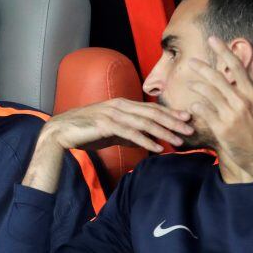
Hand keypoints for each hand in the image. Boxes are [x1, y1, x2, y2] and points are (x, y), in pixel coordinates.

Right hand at [41, 98, 192, 152]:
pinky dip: (145, 141)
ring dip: (164, 132)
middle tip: (191, 129)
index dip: (171, 113)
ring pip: (144, 122)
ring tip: (179, 141)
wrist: (61, 132)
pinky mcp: (105, 124)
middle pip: (152, 113)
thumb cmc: (86, 131)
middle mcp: (120, 105)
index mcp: (123, 104)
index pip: (151, 108)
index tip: (187, 119)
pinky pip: (130, 133)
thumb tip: (147, 141)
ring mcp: (113, 113)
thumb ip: (129, 134)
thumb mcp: (112, 131)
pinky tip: (157, 148)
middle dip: (173, 121)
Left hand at [186, 36, 252, 177]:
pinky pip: (204, 111)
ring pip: (208, 93)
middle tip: (190, 61)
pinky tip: (194, 105)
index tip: (213, 39)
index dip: (223, 51)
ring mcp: (231, 115)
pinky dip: (197, 106)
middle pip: (217, 77)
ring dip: (197, 86)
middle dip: (202, 67)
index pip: (236, 66)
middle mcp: (242, 101)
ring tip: (190, 84)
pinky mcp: (222, 128)